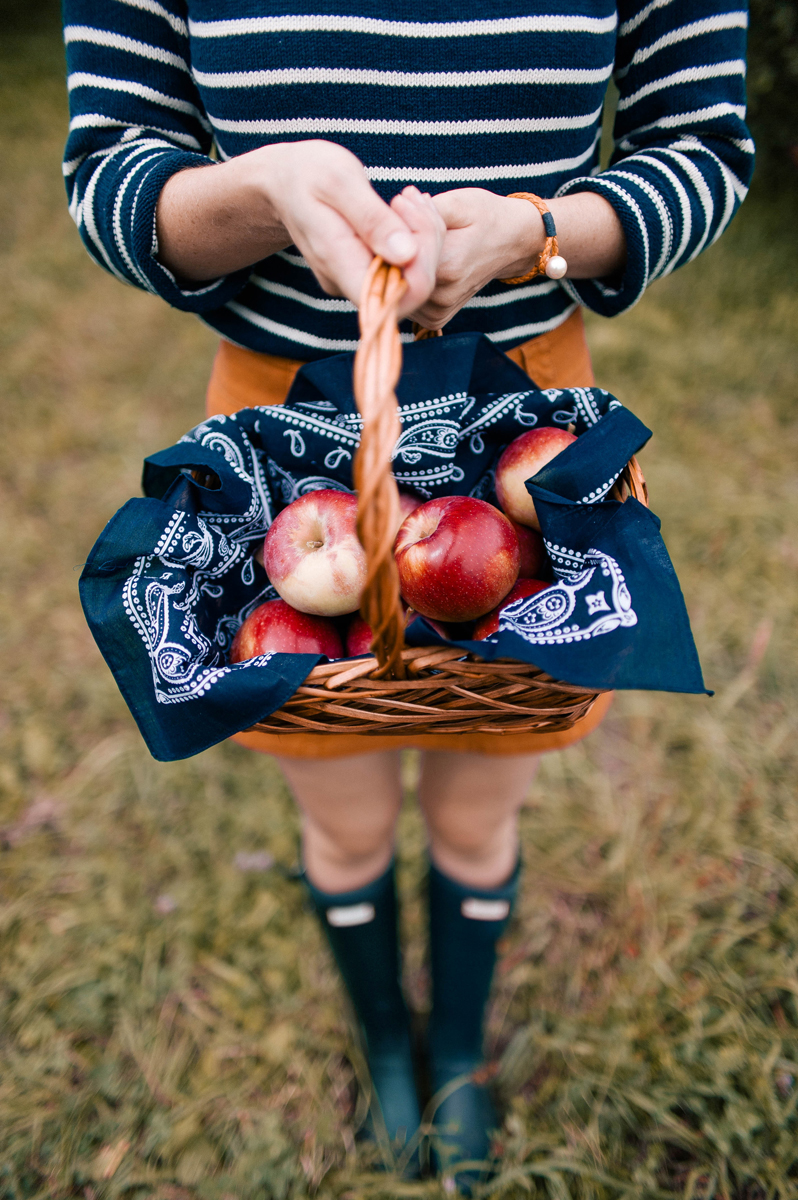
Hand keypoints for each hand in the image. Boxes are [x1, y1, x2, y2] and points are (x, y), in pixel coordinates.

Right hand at [265, 143, 445, 317]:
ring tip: (410, 199)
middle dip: (428, 244)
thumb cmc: (309, 174)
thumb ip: (372, 220)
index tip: (412, 216)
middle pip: (412, 290)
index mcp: (339, 266)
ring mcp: (358, 280)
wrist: (285, 180)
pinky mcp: (366, 271)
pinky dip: (416, 237)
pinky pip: (405, 266)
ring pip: (413, 277)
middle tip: (414, 199)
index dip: (420, 267)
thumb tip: (405, 255)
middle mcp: (348, 284)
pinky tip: (406, 209)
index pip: (395, 300)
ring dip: (425, 237)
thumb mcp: (339, 182)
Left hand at [394, 188, 543, 329]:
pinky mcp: (435, 319)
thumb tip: (394, 210)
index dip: (396, 223)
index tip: (405, 202)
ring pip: (396, 284)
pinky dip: (405, 277)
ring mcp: (438, 313)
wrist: (512, 243)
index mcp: (448, 267)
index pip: (398, 249)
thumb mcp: (459, 203)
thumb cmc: (485, 217)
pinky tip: (418, 258)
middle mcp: (441, 297)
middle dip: (395, 241)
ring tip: (417, 237)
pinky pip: (405, 297)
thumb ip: (424, 211)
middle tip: (409, 213)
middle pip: (394, 269)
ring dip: (398, 261)